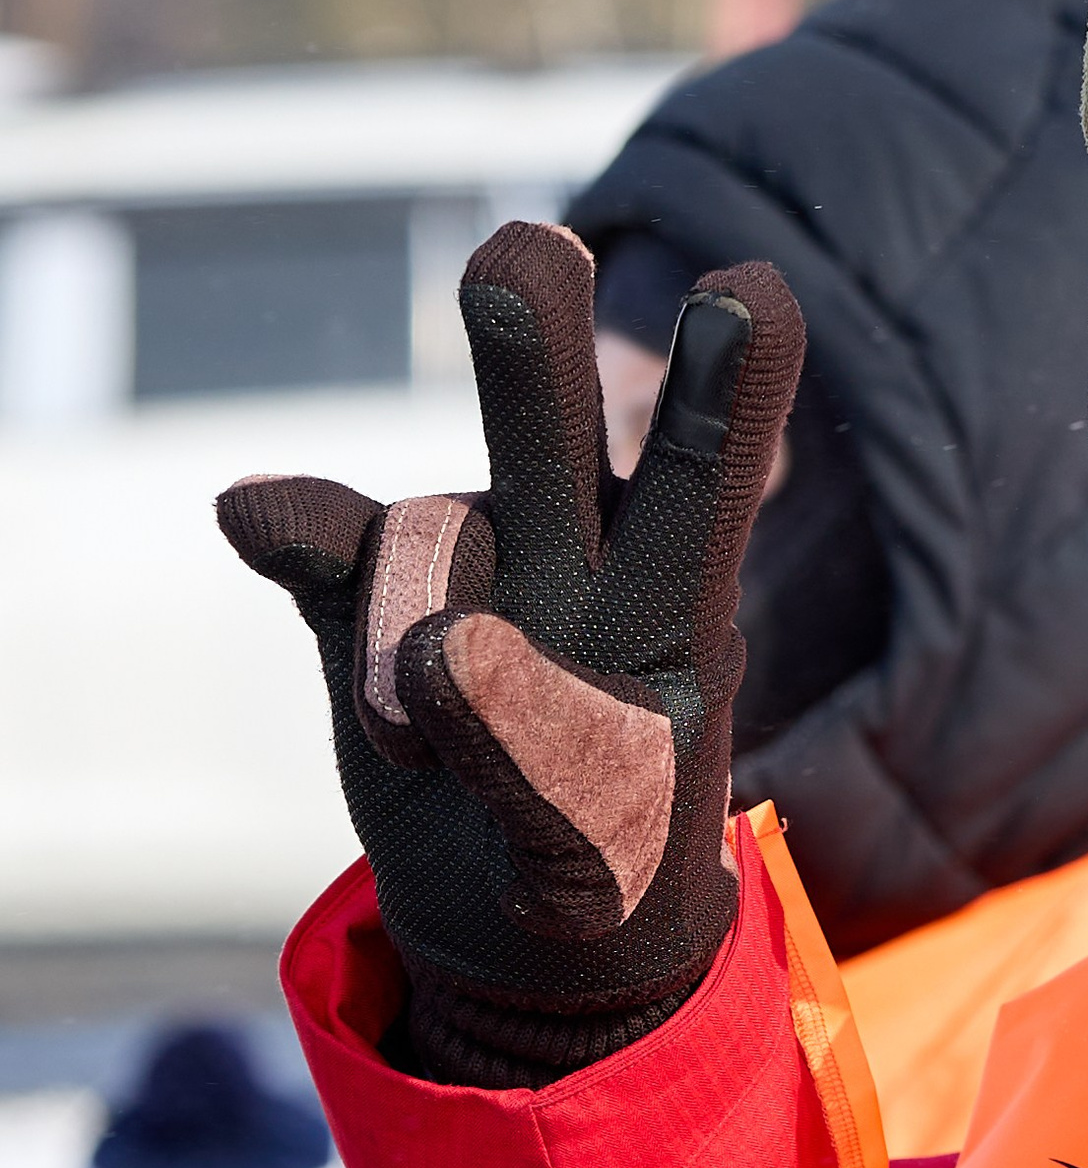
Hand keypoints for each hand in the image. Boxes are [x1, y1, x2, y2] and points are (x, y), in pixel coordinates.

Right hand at [219, 223, 801, 1084]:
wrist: (535, 918)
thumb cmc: (613, 870)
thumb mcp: (600, 856)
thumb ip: (536, 760)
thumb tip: (437, 653)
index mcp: (679, 602)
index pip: (704, 477)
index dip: (723, 387)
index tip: (751, 290)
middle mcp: (580, 552)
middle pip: (553, 430)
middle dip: (536, 342)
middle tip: (524, 249)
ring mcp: (470, 564)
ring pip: (419, 541)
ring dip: (402, 632)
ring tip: (417, 745)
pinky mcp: (367, 598)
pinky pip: (328, 549)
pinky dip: (296, 528)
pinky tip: (256, 514)